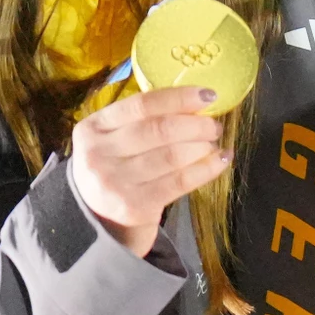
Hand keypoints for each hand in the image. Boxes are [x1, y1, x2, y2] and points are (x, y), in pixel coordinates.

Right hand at [69, 87, 231, 257]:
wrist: (96, 218)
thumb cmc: (115, 168)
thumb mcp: (113, 139)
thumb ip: (144, 120)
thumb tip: (197, 103)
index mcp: (92, 128)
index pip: (142, 105)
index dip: (179, 98)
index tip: (208, 96)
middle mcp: (98, 154)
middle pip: (160, 129)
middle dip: (196, 124)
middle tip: (214, 126)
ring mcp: (115, 182)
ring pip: (173, 156)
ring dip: (203, 146)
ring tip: (214, 144)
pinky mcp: (135, 206)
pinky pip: (181, 181)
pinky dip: (207, 168)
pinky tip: (221, 160)